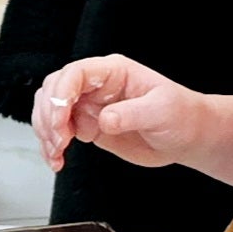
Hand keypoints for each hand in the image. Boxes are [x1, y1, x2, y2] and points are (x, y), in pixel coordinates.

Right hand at [31, 52, 206, 172]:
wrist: (187, 136)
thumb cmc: (181, 115)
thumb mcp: (161, 111)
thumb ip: (132, 114)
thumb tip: (105, 119)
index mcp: (113, 71)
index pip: (75, 73)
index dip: (61, 95)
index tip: (61, 121)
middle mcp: (97, 86)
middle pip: (54, 90)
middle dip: (49, 116)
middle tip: (59, 142)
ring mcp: (90, 106)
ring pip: (50, 110)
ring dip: (45, 132)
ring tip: (56, 154)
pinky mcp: (89, 126)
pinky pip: (58, 131)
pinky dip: (51, 145)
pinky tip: (57, 160)